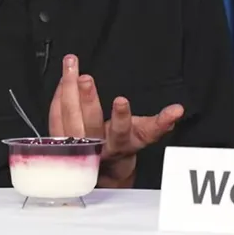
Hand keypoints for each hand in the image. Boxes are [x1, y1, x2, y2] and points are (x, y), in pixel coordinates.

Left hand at [47, 55, 183, 186]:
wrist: (103, 168)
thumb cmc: (123, 144)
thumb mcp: (144, 135)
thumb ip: (160, 122)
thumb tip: (178, 110)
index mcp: (119, 143)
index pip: (121, 131)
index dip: (121, 117)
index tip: (121, 100)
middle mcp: (96, 145)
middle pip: (89, 123)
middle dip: (87, 99)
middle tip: (85, 77)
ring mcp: (76, 144)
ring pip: (68, 117)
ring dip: (68, 90)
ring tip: (70, 66)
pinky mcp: (60, 140)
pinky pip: (55, 118)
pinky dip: (57, 97)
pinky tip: (62, 80)